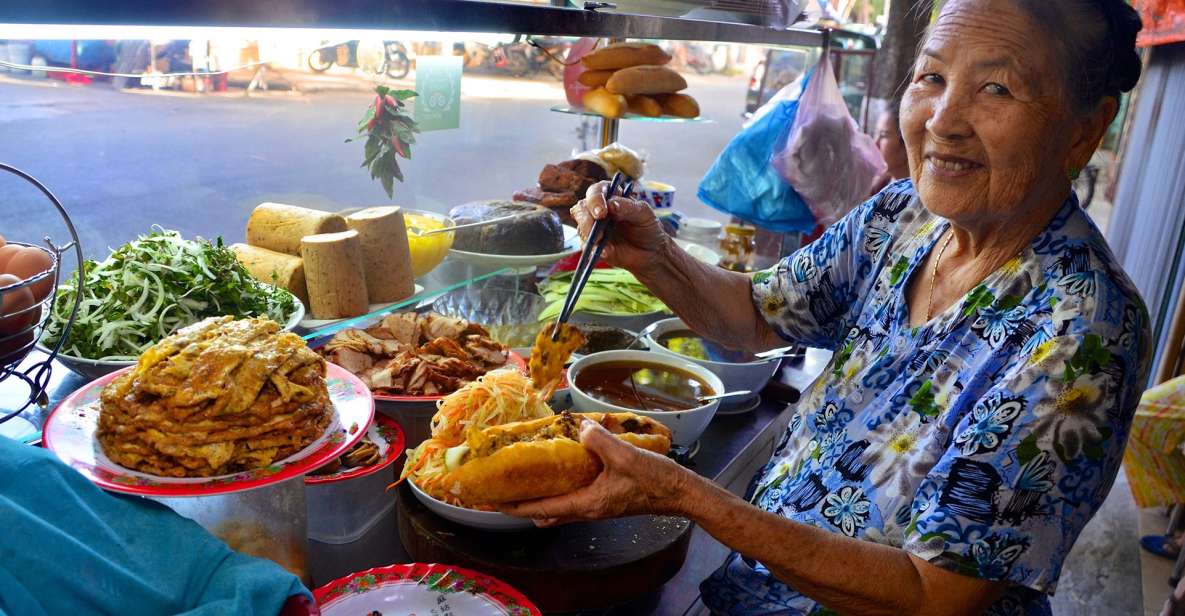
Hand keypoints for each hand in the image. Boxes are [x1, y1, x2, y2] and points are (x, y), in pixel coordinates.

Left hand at [499, 419, 695, 525]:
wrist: (679, 492)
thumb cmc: (654, 480)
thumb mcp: (626, 457)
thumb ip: (600, 441)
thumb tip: (579, 426)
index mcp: (587, 504)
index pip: (543, 509)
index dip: (516, 507)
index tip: (494, 502)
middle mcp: (588, 508)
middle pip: (546, 512)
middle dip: (524, 504)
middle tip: (504, 490)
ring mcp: (597, 505)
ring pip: (560, 505)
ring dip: (541, 497)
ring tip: (525, 481)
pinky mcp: (606, 497)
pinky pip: (574, 496)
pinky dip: (561, 488)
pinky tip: (560, 470)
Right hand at [570, 181, 670, 274]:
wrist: (651, 252)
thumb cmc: (647, 227)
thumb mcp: (643, 214)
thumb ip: (627, 207)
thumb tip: (611, 204)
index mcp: (610, 196)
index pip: (596, 191)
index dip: (595, 199)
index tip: (602, 212)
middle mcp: (598, 210)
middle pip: (582, 209)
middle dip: (586, 219)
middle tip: (598, 230)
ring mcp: (593, 228)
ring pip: (581, 228)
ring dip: (589, 235)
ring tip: (602, 242)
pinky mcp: (593, 245)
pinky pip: (587, 247)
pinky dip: (594, 250)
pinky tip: (607, 252)